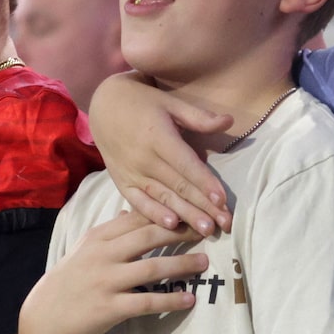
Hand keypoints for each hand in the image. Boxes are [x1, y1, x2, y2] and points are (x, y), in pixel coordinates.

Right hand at [18, 213, 206, 333]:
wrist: (44, 319)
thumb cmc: (67, 283)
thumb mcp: (82, 250)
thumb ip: (107, 232)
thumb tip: (128, 212)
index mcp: (97, 238)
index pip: (137, 218)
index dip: (167, 213)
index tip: (191, 211)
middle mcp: (102, 256)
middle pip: (149, 236)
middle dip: (181, 232)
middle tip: (207, 231)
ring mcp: (106, 282)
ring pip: (153, 268)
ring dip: (182, 265)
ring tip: (204, 264)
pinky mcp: (110, 308)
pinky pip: (148, 302)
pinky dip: (171, 300)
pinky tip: (188, 299)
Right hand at [86, 76, 236, 236]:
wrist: (104, 107)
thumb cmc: (143, 103)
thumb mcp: (171, 103)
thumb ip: (199, 117)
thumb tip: (229, 121)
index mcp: (158, 137)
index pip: (186, 165)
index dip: (205, 183)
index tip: (222, 200)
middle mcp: (144, 158)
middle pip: (178, 186)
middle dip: (203, 207)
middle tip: (225, 224)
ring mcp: (131, 173)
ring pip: (163, 198)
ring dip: (186, 215)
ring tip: (206, 230)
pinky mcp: (122, 182)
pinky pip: (139, 202)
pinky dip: (154, 214)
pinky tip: (171, 225)